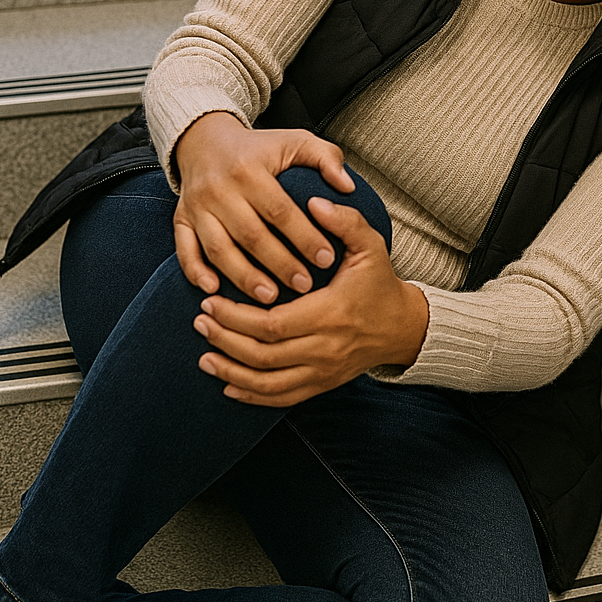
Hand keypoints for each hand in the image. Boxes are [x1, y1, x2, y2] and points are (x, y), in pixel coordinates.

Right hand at [173, 112, 355, 300]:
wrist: (205, 141)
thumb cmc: (259, 148)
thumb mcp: (295, 140)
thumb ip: (326, 158)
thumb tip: (347, 187)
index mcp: (249, 168)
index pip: (279, 209)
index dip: (304, 236)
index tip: (326, 259)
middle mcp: (219, 188)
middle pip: (250, 234)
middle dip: (279, 264)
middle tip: (304, 286)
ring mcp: (197, 206)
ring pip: (218, 248)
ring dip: (243, 277)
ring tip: (269, 297)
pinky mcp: (181, 218)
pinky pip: (185, 249)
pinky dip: (196, 271)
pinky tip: (214, 289)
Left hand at [193, 196, 429, 406]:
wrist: (401, 327)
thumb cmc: (379, 283)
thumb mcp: (370, 246)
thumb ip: (345, 221)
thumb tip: (314, 202)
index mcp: (331, 314)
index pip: (273, 324)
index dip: (237, 317)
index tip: (211, 301)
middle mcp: (325, 349)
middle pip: (264, 355)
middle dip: (225, 340)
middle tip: (200, 320)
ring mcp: (323, 372)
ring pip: (268, 383)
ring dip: (232, 371)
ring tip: (204, 355)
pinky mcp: (321, 385)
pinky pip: (281, 399)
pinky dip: (252, 395)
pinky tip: (228, 385)